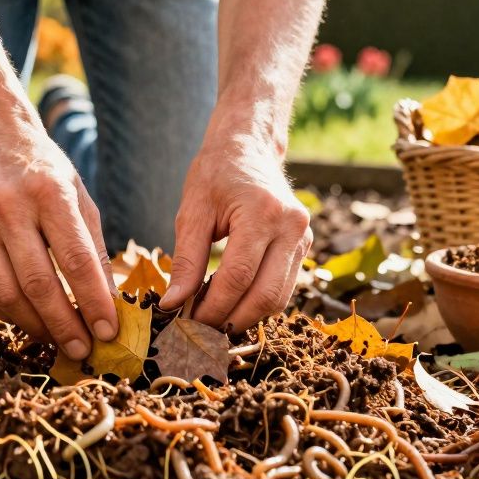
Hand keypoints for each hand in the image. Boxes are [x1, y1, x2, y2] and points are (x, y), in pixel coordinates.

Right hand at [0, 121, 118, 357]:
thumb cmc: (45, 172)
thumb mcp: (80, 198)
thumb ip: (93, 248)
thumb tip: (107, 302)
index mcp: (50, 194)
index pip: (76, 260)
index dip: (93, 302)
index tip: (108, 331)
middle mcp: (10, 208)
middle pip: (38, 283)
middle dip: (64, 325)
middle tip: (83, 350)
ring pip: (6, 293)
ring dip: (35, 326)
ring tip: (59, 341)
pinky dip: (10, 313)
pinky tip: (31, 322)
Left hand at [160, 125, 311, 330]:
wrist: (249, 147)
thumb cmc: (216, 174)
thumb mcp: (193, 213)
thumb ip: (186, 261)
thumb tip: (173, 304)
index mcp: (263, 214)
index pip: (238, 277)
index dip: (211, 307)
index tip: (185, 322)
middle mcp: (292, 228)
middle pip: (265, 295)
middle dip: (230, 320)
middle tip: (199, 331)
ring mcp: (304, 238)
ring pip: (279, 298)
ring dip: (245, 316)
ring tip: (211, 319)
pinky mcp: (304, 246)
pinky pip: (283, 287)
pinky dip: (256, 302)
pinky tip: (229, 303)